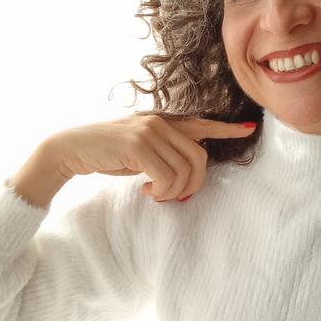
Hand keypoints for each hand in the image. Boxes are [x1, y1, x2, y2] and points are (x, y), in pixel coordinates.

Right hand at [50, 113, 256, 200]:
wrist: (72, 149)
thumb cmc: (107, 154)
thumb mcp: (140, 150)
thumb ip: (163, 153)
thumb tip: (187, 175)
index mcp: (163, 122)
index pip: (202, 124)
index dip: (226, 129)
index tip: (248, 129)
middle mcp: (161, 122)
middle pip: (200, 158)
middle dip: (193, 185)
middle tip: (174, 197)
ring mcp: (150, 131)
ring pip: (185, 171)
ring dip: (174, 192)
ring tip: (155, 194)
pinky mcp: (139, 145)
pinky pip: (167, 177)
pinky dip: (161, 191)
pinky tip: (146, 191)